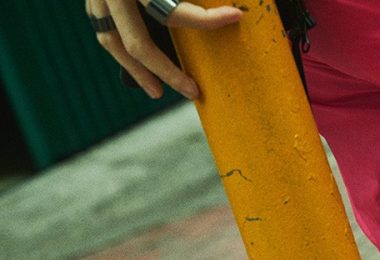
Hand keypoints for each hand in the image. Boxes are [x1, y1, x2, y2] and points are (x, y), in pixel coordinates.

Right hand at [86, 0, 241, 99]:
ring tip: (157, 91)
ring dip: (137, 71)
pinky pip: (105, 31)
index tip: (235, 16)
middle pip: (138, 43)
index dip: (207, 19)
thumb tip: (232, 7)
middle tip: (192, 91)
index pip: (173, 12)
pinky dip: (122, 50)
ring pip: (114, 43)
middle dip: (166, 71)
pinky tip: (140, 66)